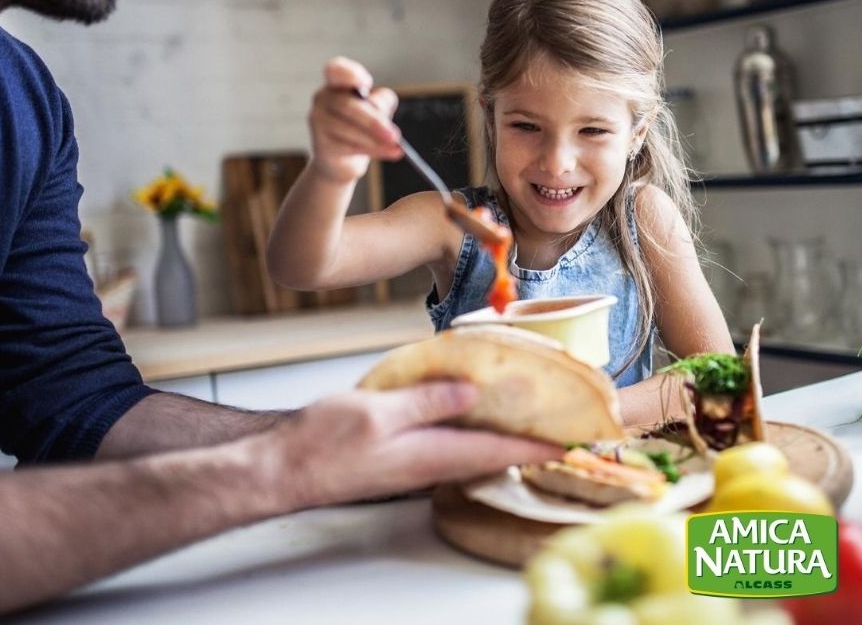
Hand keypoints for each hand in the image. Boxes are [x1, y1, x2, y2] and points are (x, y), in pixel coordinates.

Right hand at [270, 382, 563, 509]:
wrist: (285, 468)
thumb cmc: (323, 442)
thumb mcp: (377, 412)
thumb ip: (426, 402)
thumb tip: (473, 392)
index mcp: (431, 454)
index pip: (499, 451)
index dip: (539, 446)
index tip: (575, 440)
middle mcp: (430, 463)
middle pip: (492, 453)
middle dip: (529, 441)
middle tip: (560, 423)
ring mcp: (414, 462)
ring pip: (472, 448)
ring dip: (502, 434)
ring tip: (527, 414)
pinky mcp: (400, 455)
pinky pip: (448, 442)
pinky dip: (470, 427)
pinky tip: (470, 409)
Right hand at [308, 56, 402, 182]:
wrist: (343, 161)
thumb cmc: (362, 127)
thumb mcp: (378, 109)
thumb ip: (382, 102)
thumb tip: (377, 109)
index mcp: (336, 83)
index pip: (335, 70)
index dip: (349, 74)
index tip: (367, 83)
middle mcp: (323, 99)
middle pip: (346, 105)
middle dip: (373, 121)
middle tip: (395, 135)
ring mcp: (318, 122)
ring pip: (347, 129)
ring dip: (375, 140)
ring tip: (395, 146)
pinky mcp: (322, 145)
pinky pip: (348, 147)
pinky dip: (373, 150)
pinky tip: (390, 152)